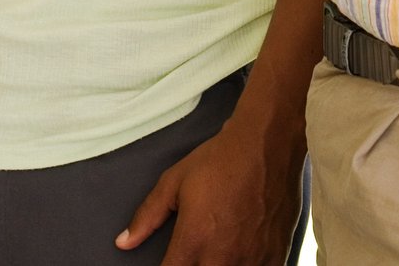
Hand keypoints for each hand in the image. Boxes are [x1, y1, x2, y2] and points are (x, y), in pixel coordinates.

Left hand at [117, 117, 302, 264]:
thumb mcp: (175, 181)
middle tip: (193, 255)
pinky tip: (240, 257)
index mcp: (193, 242)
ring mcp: (252, 261)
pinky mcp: (275, 257)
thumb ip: (148, 216)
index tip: (169, 263)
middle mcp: (222, 258)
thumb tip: (124, 242)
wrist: (267, 144)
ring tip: (215, 254)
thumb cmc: (221, 160)